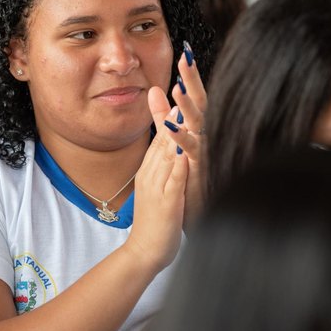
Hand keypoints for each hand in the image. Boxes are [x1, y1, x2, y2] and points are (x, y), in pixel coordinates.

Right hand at [123, 90, 187, 274]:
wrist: (145, 251)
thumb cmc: (157, 220)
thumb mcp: (160, 185)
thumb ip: (165, 163)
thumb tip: (172, 141)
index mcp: (153, 167)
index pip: (164, 131)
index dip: (173, 107)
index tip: (183, 81)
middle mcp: (153, 172)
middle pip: (164, 133)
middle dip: (174, 107)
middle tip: (182, 79)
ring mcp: (158, 185)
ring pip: (167, 152)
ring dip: (174, 128)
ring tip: (183, 105)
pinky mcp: (165, 202)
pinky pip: (172, 179)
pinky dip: (178, 162)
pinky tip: (184, 148)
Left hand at [169, 43, 208, 222]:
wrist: (187, 217)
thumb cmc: (184, 180)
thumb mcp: (170, 141)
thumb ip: (164, 115)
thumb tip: (156, 88)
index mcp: (197, 130)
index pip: (194, 98)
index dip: (190, 76)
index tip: (184, 52)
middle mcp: (204, 139)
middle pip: (200, 104)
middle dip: (192, 81)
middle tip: (185, 56)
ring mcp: (203, 155)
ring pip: (198, 126)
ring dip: (187, 107)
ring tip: (177, 87)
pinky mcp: (198, 173)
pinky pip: (189, 153)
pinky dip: (180, 139)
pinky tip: (169, 126)